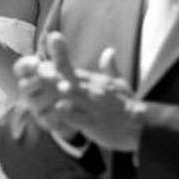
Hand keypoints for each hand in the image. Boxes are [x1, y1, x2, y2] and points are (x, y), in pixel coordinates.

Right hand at [13, 52, 75, 138]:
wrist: (72, 112)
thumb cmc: (61, 85)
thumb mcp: (62, 68)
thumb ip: (59, 53)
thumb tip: (55, 33)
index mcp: (31, 78)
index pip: (20, 69)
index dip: (25, 66)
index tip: (36, 61)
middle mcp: (29, 94)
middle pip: (25, 86)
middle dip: (40, 79)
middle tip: (56, 74)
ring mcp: (37, 109)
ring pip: (36, 103)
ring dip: (50, 95)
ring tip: (67, 88)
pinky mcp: (47, 123)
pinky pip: (48, 120)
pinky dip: (56, 113)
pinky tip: (68, 105)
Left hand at [43, 33, 140, 151]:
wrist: (142, 127)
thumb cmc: (128, 106)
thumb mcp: (120, 84)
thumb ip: (111, 68)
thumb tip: (109, 51)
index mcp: (95, 81)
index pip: (72, 69)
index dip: (54, 67)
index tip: (38, 65)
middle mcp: (93, 90)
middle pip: (69, 78)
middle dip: (52, 75)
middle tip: (36, 71)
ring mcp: (93, 106)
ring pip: (73, 95)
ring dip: (58, 90)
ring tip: (43, 85)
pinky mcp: (94, 122)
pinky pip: (78, 117)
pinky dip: (67, 114)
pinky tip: (55, 110)